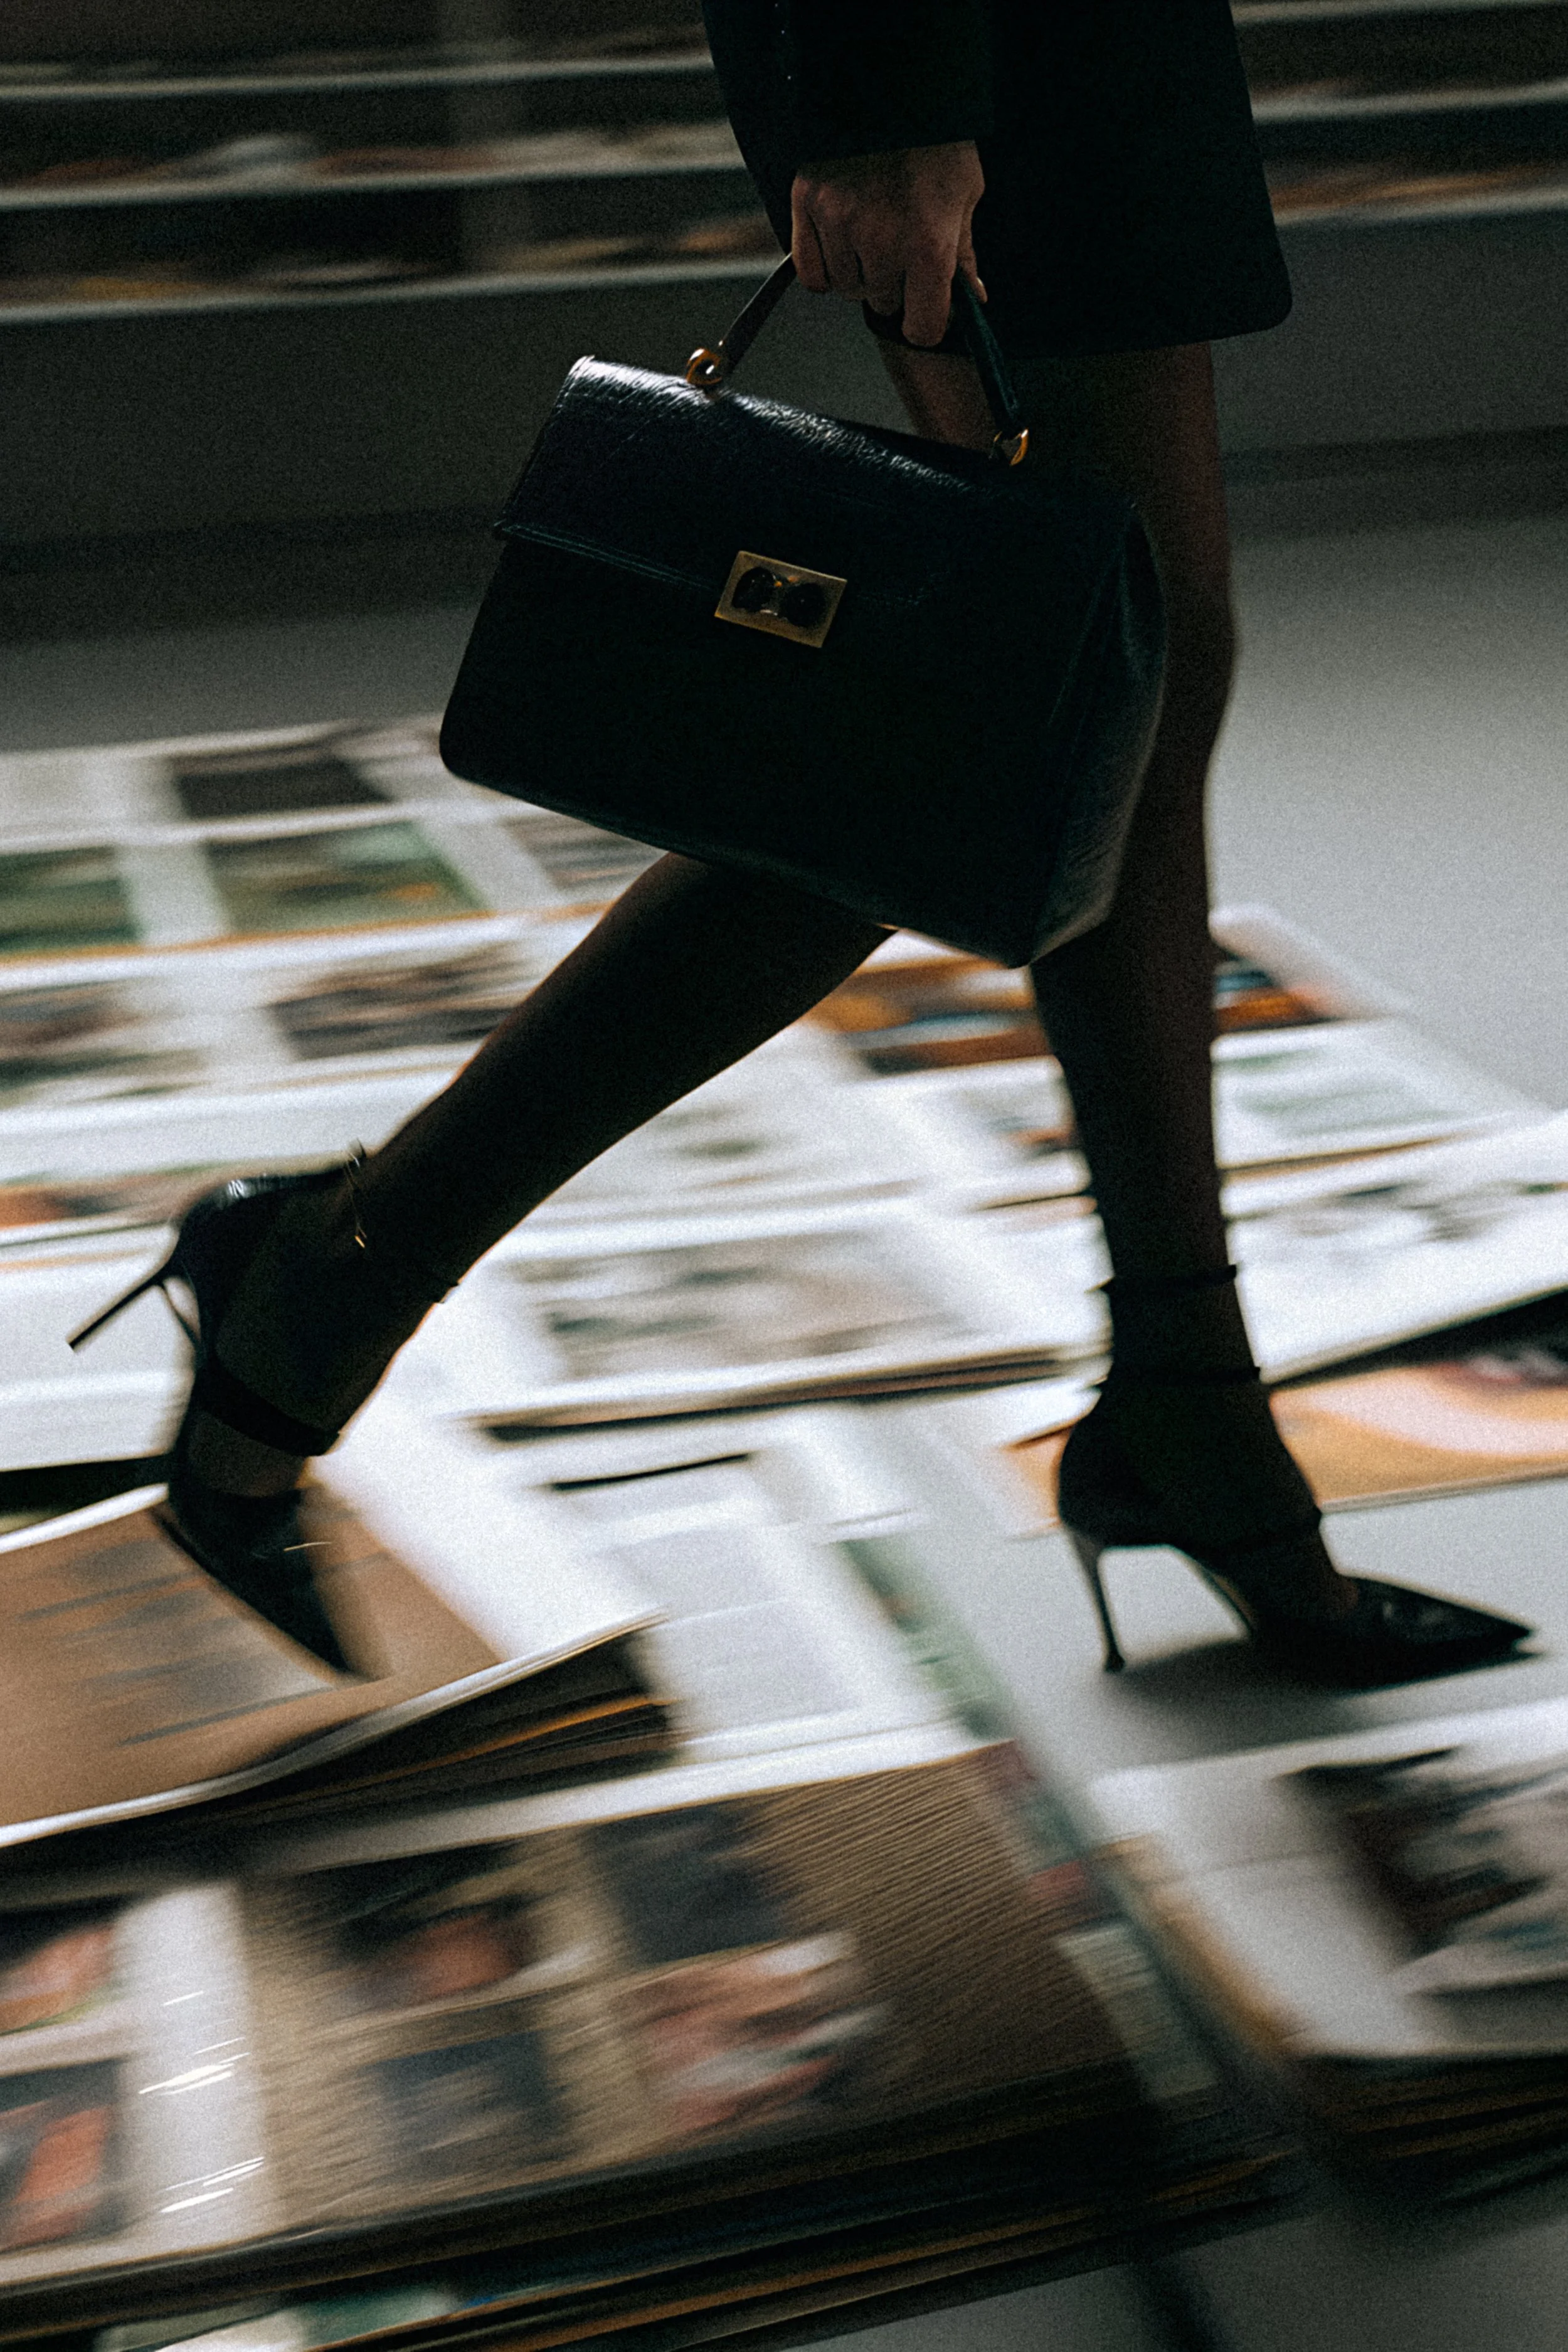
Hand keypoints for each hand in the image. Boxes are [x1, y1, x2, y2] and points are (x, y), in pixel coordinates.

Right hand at [790, 141, 984, 348]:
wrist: (890, 84)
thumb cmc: (935, 138)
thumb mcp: (964, 193)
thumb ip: (963, 252)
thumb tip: (974, 297)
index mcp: (929, 245)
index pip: (923, 326)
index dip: (928, 320)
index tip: (928, 308)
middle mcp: (882, 242)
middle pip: (883, 303)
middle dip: (895, 284)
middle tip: (901, 247)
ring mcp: (840, 224)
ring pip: (847, 288)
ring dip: (860, 272)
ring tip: (872, 233)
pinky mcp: (808, 205)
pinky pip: (811, 274)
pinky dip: (824, 268)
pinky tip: (840, 244)